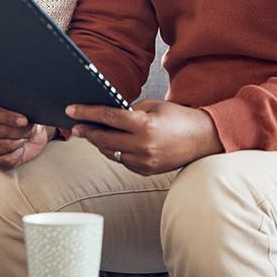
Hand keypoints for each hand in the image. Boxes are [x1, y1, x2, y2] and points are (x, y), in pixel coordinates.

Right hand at [0, 100, 53, 169]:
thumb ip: (20, 108)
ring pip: (7, 145)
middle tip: (31, 129)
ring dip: (21, 142)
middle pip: (2, 131)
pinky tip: (19, 149)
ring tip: (24, 138)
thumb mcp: (24, 109)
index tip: (24, 120)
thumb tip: (25, 117)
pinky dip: (18, 155)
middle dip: (22, 131)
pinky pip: (8, 159)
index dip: (8, 117)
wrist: (31, 135)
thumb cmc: (24, 119)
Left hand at [67, 99, 223, 175]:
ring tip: (90, 132)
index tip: (70, 110)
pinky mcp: (147, 171)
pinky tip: (110, 143)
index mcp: (145, 126)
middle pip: (104, 139)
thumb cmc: (179, 117)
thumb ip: (129, 110)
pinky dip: (115, 152)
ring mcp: (145, 162)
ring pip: (111, 152)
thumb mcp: (153, 106)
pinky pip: (123, 161)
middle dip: (87, 131)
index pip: (108, 118)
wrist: (205, 139)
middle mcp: (143, 146)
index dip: (86, 113)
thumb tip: (105, 114)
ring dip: (99, 143)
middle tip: (75, 125)